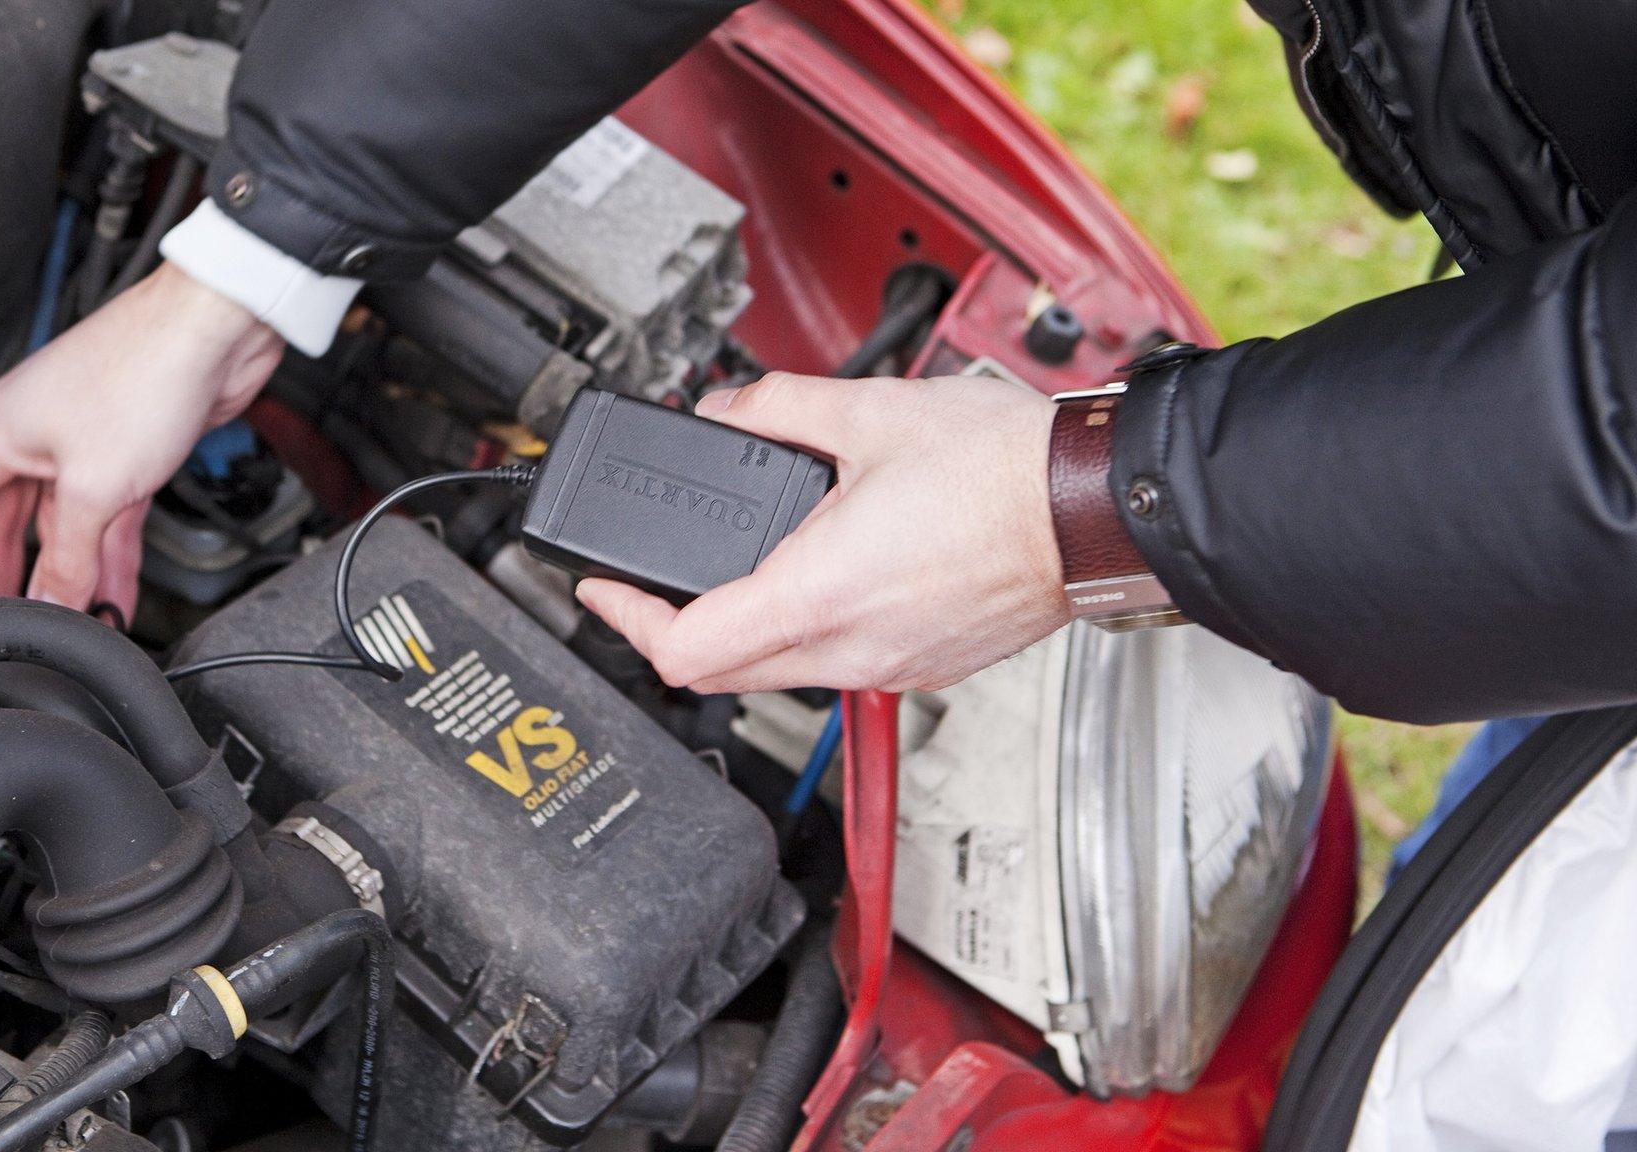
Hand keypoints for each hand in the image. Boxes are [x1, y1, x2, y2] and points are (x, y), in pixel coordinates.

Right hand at [0, 262, 283, 618]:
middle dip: (5, 584)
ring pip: (52, 529)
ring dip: (64, 577)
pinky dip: (106, 558)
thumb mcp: (94, 486)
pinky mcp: (120, 453)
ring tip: (73, 625)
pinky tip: (115, 595)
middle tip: (15, 632)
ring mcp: (72, 446)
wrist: (213, 331)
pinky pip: (100, 520)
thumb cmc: (143, 370)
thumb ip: (66, 557)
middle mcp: (23, 439)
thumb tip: (50, 605)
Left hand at [574, 373, 1069, 693]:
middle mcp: (850, 650)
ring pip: (777, 675)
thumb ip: (776, 407)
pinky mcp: (924, 667)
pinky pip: (836, 668)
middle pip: (719, 674)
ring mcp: (890, 668)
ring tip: (730, 573)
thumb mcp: (869, 411)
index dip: (624, 619)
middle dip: (671, 628)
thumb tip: (728, 409)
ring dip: (738, 634)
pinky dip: (803, 635)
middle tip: (649, 583)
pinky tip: (815, 581)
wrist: (1096, 508)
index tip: (601, 587)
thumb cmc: (1006, 471)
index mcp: (818, 593)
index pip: (682, 649)